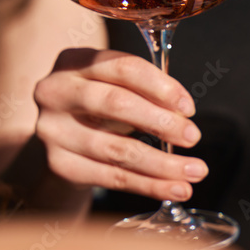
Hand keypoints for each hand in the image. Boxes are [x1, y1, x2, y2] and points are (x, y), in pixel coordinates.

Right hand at [33, 48, 207, 200]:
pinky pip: (112, 178)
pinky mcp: (60, 164)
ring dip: (163, 164)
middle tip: (193, 137)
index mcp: (75, 61)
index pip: (123, 68)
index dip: (161, 87)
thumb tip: (183, 116)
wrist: (64, 137)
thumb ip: (147, 93)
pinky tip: (175, 188)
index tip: (189, 108)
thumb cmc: (102, 105)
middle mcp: (56, 92)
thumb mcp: (118, 86)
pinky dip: (149, 185)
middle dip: (161, 123)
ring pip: (117, 149)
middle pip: (116, 104)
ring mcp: (54, 130)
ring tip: (195, 171)